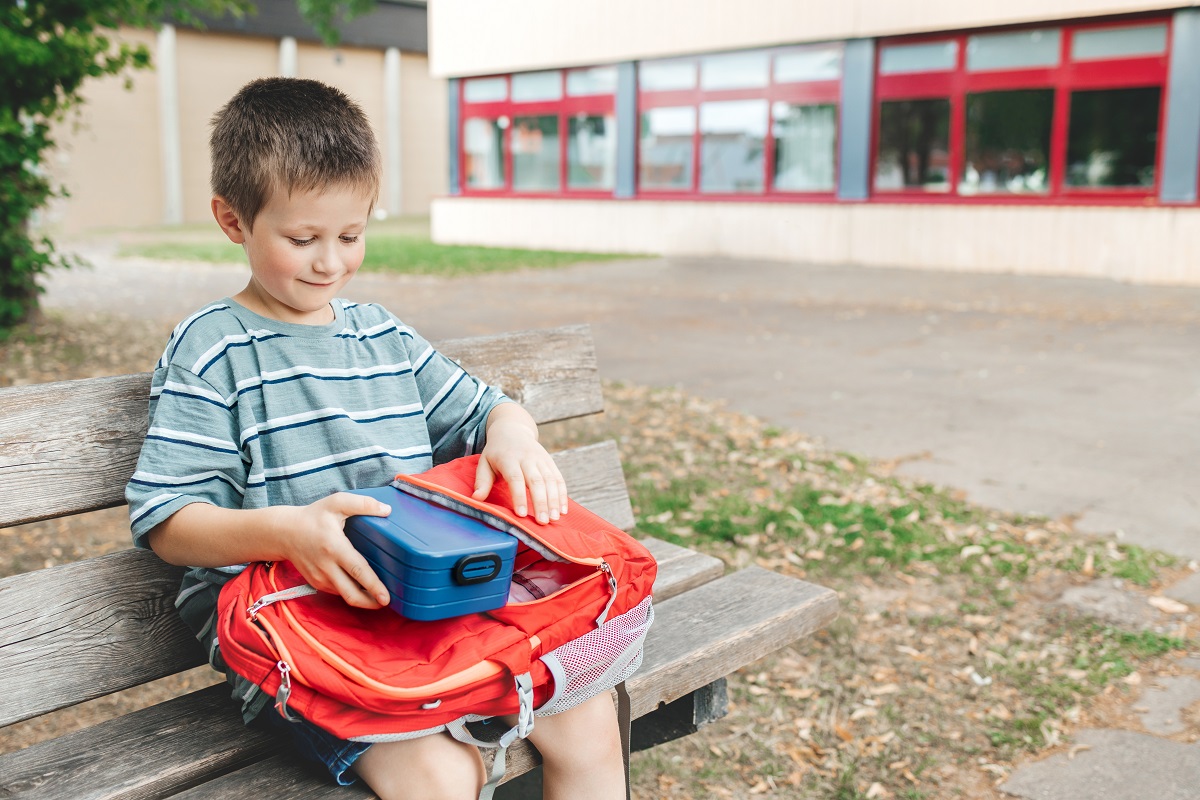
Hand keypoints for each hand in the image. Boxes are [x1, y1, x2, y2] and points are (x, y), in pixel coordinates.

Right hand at [276, 493, 392, 608]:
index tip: (386, 598)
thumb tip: (387, 510)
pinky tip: (361, 588)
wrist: (283, 532)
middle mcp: (326, 567)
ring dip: (362, 599)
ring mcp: (320, 578)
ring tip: (377, 596)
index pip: (357, 571)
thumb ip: (363, 503)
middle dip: (371, 602)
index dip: (373, 586)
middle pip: (351, 594)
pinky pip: (337, 592)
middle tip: (387, 602)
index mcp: (334, 547)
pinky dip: (350, 593)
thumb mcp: (337, 502)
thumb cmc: (313, 516)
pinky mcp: (316, 583)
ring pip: (344, 595)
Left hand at [473, 406, 567, 524]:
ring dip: (554, 500)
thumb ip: (482, 481)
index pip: (515, 478)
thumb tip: (476, 499)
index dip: (519, 496)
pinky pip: (559, 478)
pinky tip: (562, 510)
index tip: (522, 514)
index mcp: (508, 458)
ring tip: (553, 519)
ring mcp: (541, 459)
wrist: (512, 430)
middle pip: (536, 481)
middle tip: (542, 522)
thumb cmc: (496, 452)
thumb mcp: (484, 462)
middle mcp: (527, 457)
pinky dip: (562, 494)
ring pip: (550, 480)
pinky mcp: (550, 462)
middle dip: (541, 502)